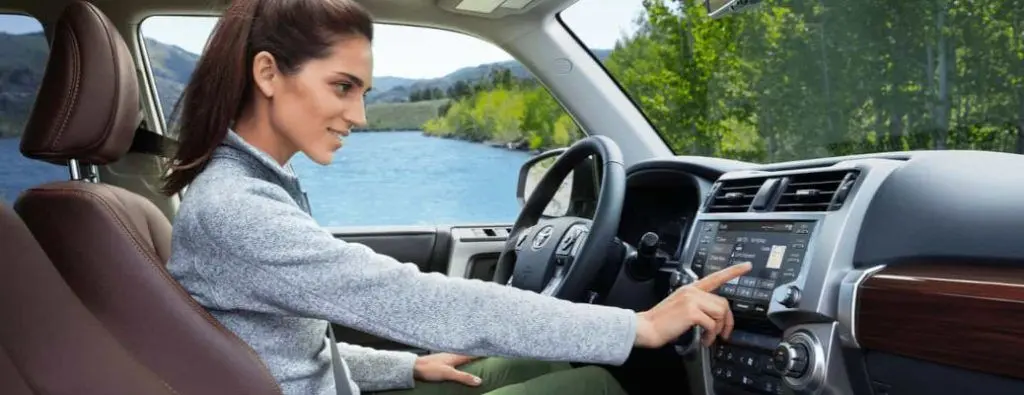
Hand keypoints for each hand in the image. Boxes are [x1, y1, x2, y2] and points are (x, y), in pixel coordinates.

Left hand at [413, 353, 481, 386]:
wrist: (414, 367)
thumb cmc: (430, 369)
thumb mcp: (448, 374)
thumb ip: (463, 377)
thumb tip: (479, 381)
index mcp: (456, 355)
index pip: (472, 353)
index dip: (482, 352)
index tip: (492, 351)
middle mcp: (452, 354)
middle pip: (467, 353)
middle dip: (476, 354)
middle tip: (486, 354)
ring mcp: (446, 356)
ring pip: (461, 355)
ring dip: (468, 356)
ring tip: (475, 359)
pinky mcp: (441, 360)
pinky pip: (454, 358)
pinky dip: (460, 360)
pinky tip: (459, 363)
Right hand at [634, 263, 751, 348]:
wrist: (646, 327)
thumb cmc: (661, 321)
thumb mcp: (680, 307)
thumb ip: (696, 305)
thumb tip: (714, 316)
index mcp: (690, 288)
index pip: (715, 277)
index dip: (733, 271)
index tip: (746, 266)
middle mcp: (692, 291)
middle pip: (722, 302)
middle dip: (727, 320)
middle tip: (723, 333)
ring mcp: (692, 300)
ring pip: (720, 312)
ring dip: (718, 329)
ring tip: (709, 337)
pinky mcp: (692, 312)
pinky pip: (712, 324)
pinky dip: (711, 335)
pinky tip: (704, 339)